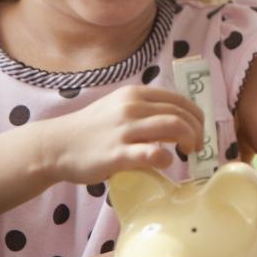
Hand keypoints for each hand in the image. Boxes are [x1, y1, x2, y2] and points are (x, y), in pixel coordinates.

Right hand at [40, 85, 204, 184]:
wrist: (57, 145)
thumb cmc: (92, 129)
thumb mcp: (120, 108)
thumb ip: (146, 110)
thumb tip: (178, 121)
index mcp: (135, 94)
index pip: (180, 100)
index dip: (197, 116)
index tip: (199, 131)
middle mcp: (132, 108)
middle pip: (181, 114)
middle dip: (197, 131)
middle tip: (197, 146)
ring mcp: (124, 130)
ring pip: (173, 127)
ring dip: (189, 140)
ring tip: (188, 152)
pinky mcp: (117, 154)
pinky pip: (152, 153)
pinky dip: (166, 157)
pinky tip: (165, 162)